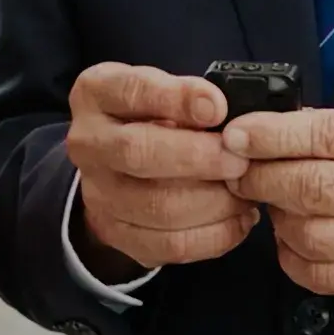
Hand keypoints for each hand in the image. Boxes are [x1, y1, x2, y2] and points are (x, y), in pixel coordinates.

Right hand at [65, 63, 254, 275]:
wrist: (120, 163)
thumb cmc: (153, 116)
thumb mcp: (164, 90)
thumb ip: (189, 96)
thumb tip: (225, 112)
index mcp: (96, 94)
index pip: (131, 91)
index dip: (177, 99)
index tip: (218, 108)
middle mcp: (87, 143)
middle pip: (138, 153)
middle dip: (199, 158)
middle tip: (240, 160)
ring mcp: (97, 193)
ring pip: (157, 207)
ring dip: (214, 202)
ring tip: (246, 190)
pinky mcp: (116, 233)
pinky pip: (169, 245)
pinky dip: (214, 235)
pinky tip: (239, 219)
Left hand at [226, 104, 333, 305]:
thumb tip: (269, 129)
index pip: (327, 136)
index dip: (270, 137)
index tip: (235, 136)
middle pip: (314, 189)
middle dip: (261, 178)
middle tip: (239, 172)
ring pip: (312, 237)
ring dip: (276, 219)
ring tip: (272, 203)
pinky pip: (322, 277)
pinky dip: (292, 257)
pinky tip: (291, 238)